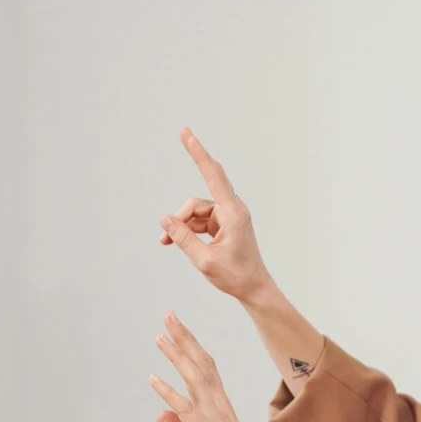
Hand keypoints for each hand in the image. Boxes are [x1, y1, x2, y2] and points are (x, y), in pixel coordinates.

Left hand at [149, 310, 272, 421]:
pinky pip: (183, 406)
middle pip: (200, 362)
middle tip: (169, 315)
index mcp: (221, 402)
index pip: (206, 365)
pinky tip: (152, 378)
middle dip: (184, 337)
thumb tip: (160, 414)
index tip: (178, 328)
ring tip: (160, 336)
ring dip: (176, 354)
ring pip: (193, 376)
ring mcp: (211, 414)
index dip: (192, 345)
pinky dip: (167, 391)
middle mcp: (218, 402)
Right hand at [159, 127, 271, 300]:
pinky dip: (188, 230)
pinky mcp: (225, 225)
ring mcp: (229, 217)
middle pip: (197, 201)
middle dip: (181, 215)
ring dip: (182, 226)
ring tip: (168, 243)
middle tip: (168, 219)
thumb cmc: (235, 276)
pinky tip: (173, 241)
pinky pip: (200, 221)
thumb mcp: (204, 259)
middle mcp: (232, 210)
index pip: (213, 175)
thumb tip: (166, 220)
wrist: (254, 288)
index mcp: (232, 213)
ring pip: (196, 213)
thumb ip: (182, 238)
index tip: (186, 132)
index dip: (198, 152)